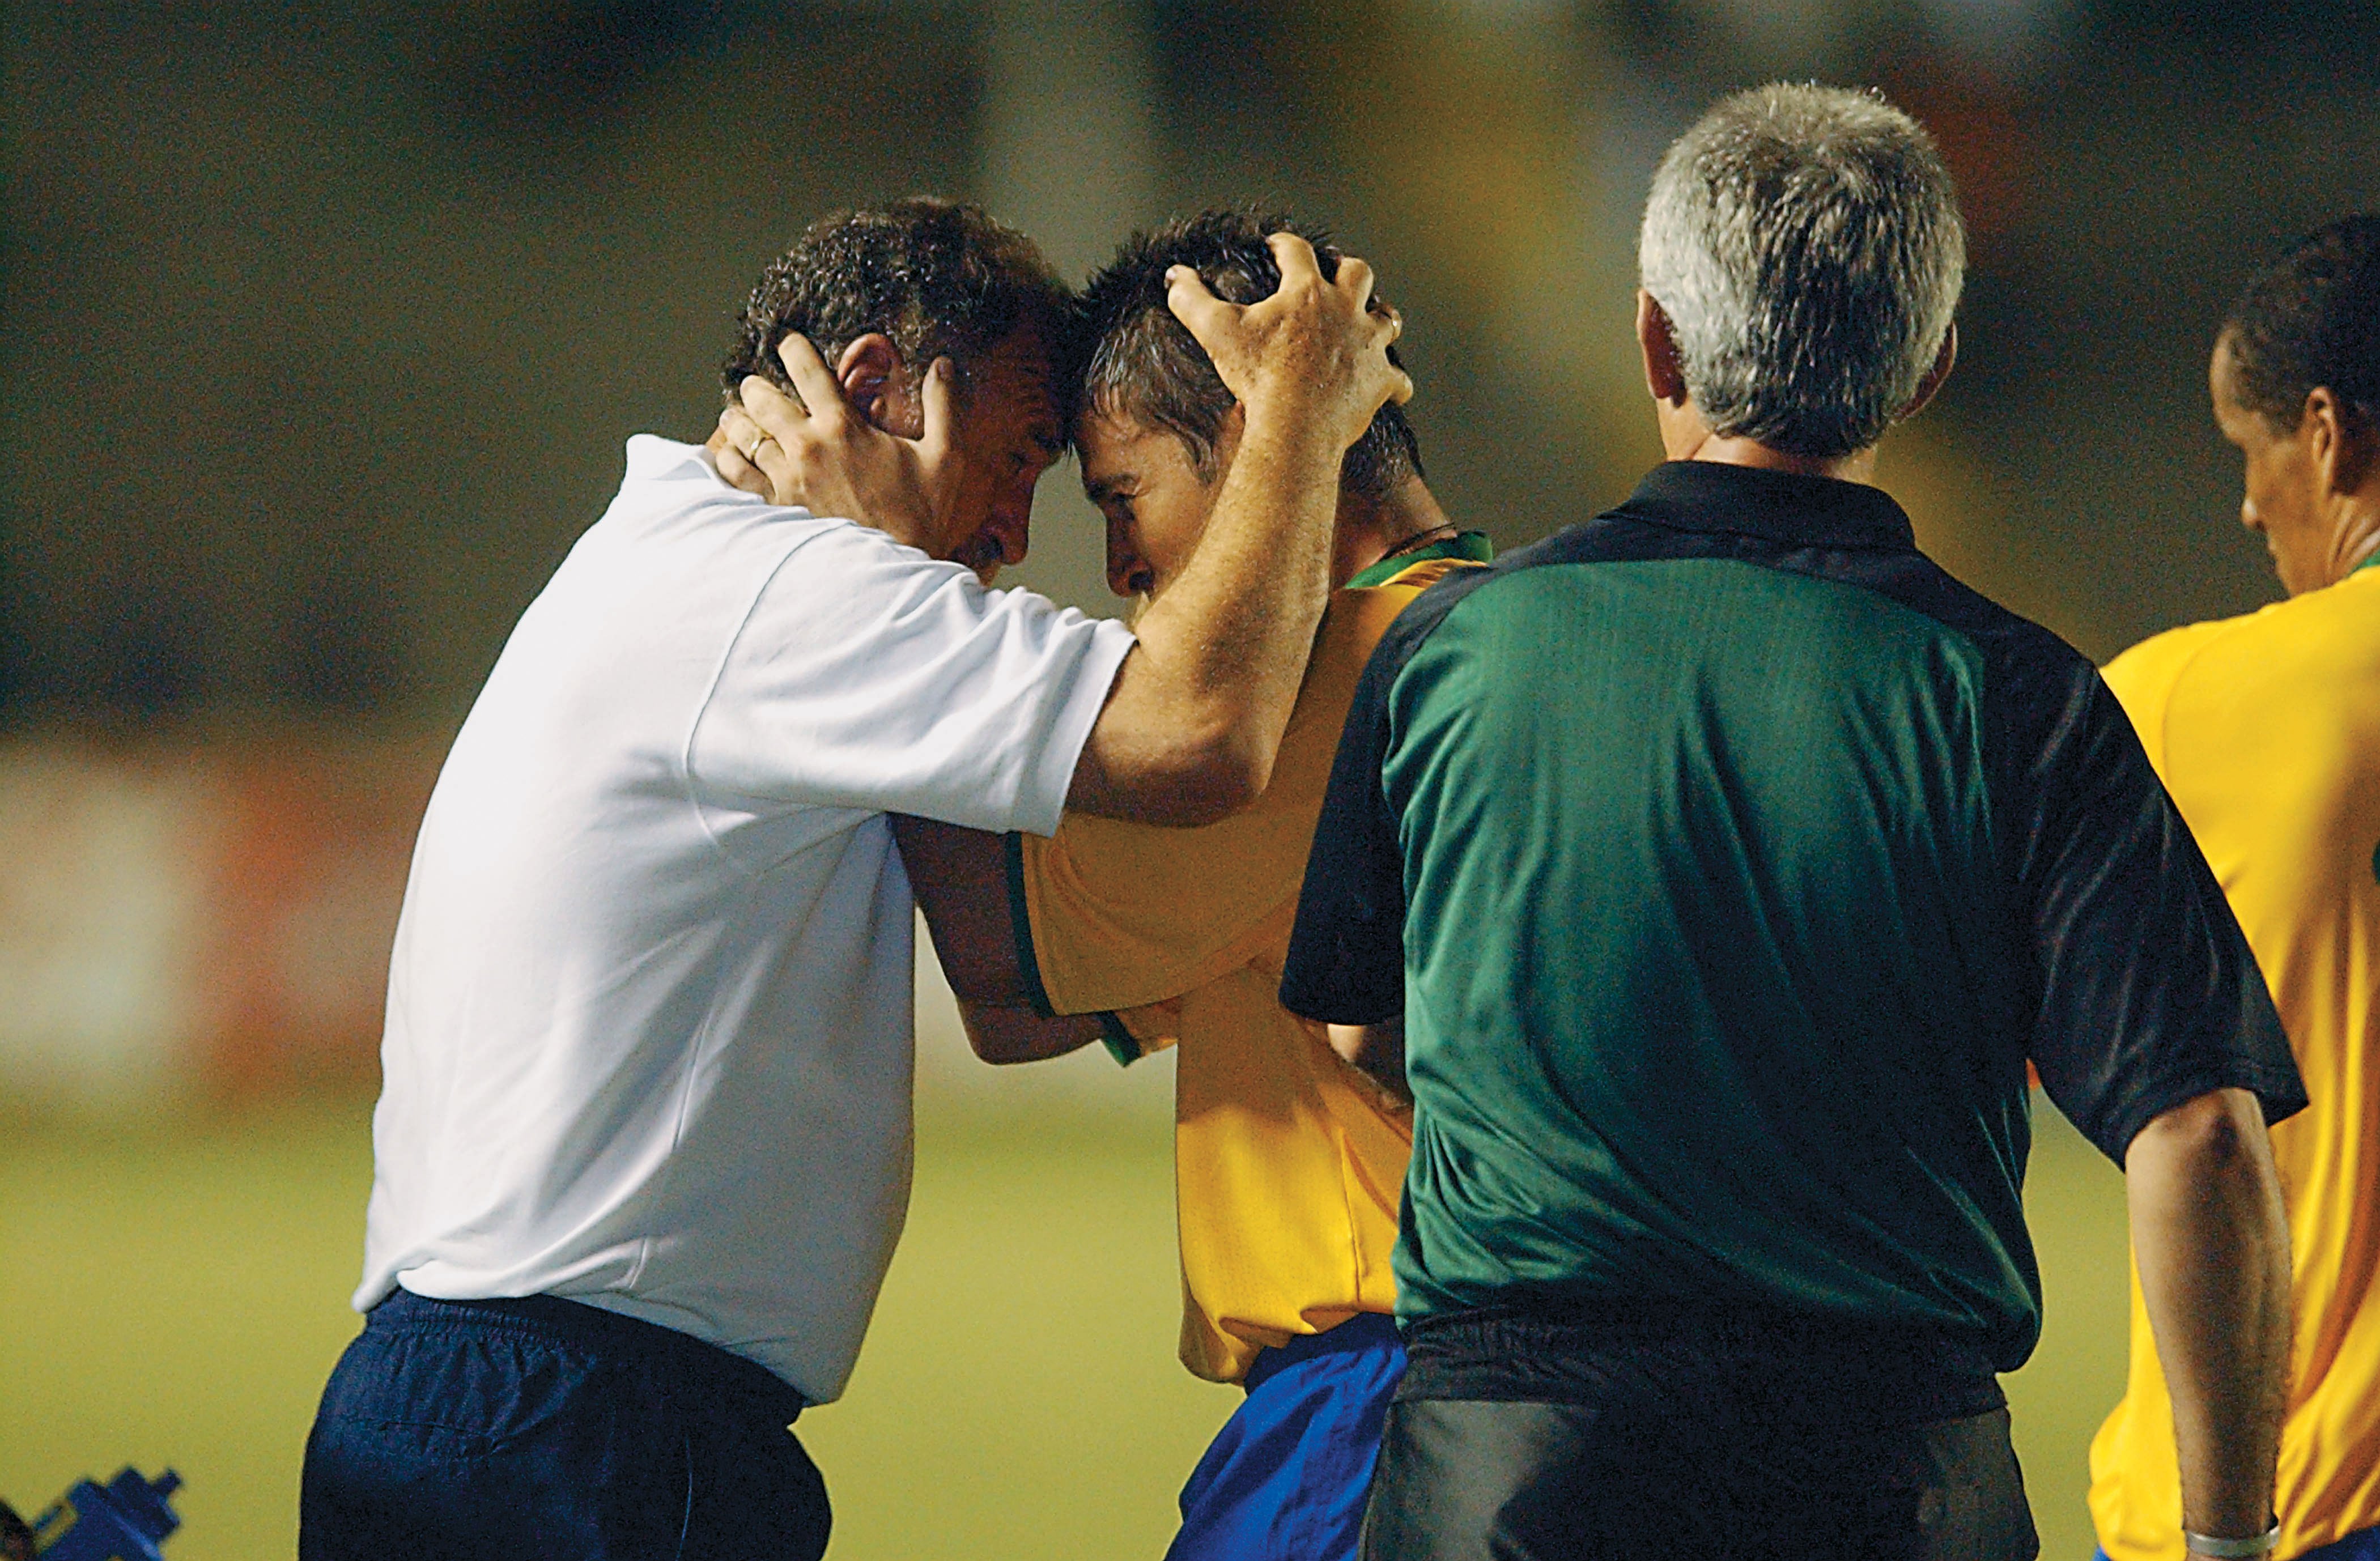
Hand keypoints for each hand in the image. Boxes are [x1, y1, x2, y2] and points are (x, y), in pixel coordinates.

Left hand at [712, 333, 963, 554]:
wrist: (893, 576)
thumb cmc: (919, 517)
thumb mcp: (945, 458)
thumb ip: (942, 406)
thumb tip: (942, 363)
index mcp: (843, 427)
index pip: (805, 368)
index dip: (792, 347)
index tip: (789, 343)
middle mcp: (807, 447)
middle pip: (760, 397)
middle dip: (756, 386)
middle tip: (757, 387)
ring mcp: (785, 479)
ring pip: (741, 434)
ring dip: (737, 420)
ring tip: (737, 417)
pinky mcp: (774, 508)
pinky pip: (735, 475)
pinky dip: (728, 460)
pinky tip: (731, 456)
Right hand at [1165, 232, 1411, 454]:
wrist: (1295, 423)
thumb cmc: (1258, 377)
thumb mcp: (1216, 332)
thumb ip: (1192, 300)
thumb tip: (1174, 277)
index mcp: (1306, 292)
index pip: (1297, 251)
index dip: (1285, 245)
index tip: (1277, 246)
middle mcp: (1345, 310)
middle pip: (1357, 273)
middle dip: (1347, 270)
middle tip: (1337, 272)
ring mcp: (1367, 345)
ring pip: (1387, 319)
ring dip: (1380, 317)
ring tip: (1374, 318)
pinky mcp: (1379, 381)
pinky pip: (1397, 381)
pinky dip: (1395, 383)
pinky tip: (1393, 387)